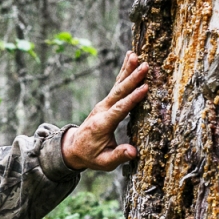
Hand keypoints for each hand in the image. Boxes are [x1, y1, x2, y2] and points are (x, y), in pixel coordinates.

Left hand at [61, 52, 148, 170]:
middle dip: (132, 79)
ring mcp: (103, 104)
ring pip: (117, 85)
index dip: (132, 99)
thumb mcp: (103, 162)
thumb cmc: (91, 156)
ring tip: (135, 55)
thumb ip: (118, 156)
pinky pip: (116, 85)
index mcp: (102, 124)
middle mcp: (101, 111)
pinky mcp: (106, 102)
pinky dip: (124, 71)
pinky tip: (130, 58)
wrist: (73, 148)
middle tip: (144, 65)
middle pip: (118, 92)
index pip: (119, 109)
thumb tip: (133, 152)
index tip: (145, 88)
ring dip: (127, 70)